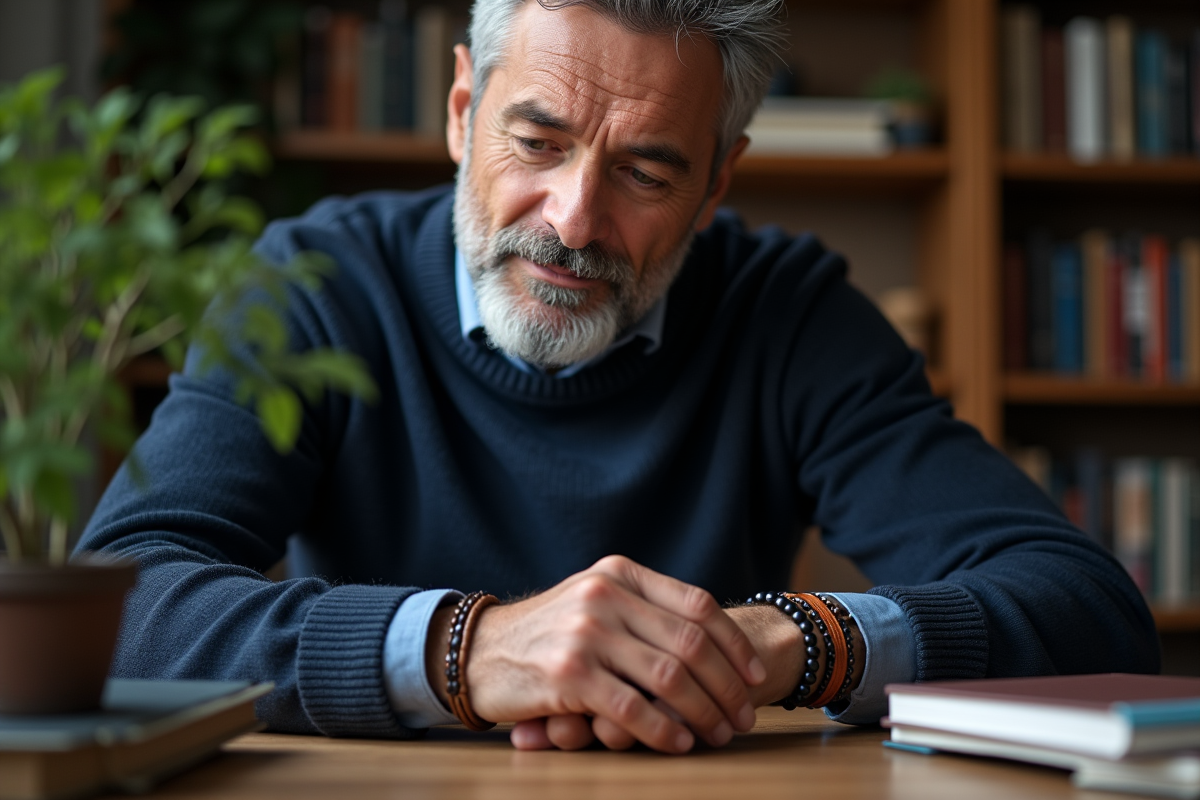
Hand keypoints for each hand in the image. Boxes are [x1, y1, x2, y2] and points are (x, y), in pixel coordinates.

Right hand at [509, 602, 804, 750]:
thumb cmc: (547, 633)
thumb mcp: (594, 599)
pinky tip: (678, 744)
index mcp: (619, 574)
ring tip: (717, 734)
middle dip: (727, 686)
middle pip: (691, 644)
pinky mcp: (567, 675)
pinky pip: (632, 709)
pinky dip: (663, 731)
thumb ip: (644, 608)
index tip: (755, 676)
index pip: (697, 604)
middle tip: (743, 717)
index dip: (734, 643)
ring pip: (669, 678)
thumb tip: (714, 640)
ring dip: (703, 713)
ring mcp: (586, 634)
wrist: (478, 651)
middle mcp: (605, 596)